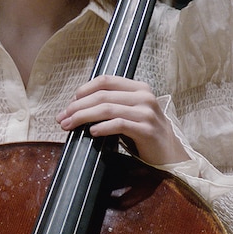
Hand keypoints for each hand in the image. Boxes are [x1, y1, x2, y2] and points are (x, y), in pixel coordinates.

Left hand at [56, 75, 188, 164]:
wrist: (170, 153)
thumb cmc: (145, 131)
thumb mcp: (131, 111)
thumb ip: (112, 103)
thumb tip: (78, 106)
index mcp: (138, 88)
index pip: (105, 80)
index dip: (84, 90)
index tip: (69, 104)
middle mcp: (144, 97)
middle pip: (102, 95)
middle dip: (78, 106)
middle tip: (62, 117)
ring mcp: (146, 113)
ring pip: (107, 109)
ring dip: (84, 117)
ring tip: (70, 125)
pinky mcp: (147, 130)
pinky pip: (119, 125)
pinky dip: (102, 127)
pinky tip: (91, 132)